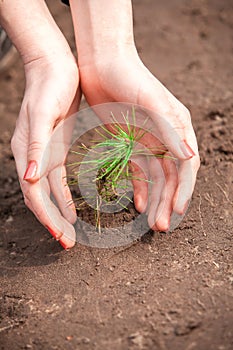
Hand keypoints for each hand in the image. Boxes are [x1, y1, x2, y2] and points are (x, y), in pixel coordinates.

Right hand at [11, 54, 80, 247]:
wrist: (55, 67)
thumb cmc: (49, 87)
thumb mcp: (44, 114)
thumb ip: (37, 146)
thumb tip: (29, 178)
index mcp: (27, 151)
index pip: (35, 193)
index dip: (48, 217)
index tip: (63, 237)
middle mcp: (32, 157)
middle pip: (40, 198)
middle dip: (53, 222)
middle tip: (68, 243)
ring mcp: (44, 153)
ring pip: (49, 192)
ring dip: (59, 213)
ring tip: (70, 232)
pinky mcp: (56, 148)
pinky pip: (58, 179)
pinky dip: (64, 196)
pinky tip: (73, 208)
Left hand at [78, 53, 199, 230]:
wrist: (103, 62)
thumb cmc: (130, 78)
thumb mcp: (152, 102)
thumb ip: (170, 129)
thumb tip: (190, 159)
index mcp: (178, 128)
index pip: (186, 166)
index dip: (183, 190)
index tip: (176, 211)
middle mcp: (167, 137)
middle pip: (171, 177)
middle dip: (167, 202)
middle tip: (160, 226)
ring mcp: (149, 141)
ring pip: (156, 178)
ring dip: (155, 200)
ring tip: (150, 222)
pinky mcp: (130, 143)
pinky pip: (139, 171)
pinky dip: (139, 188)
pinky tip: (136, 204)